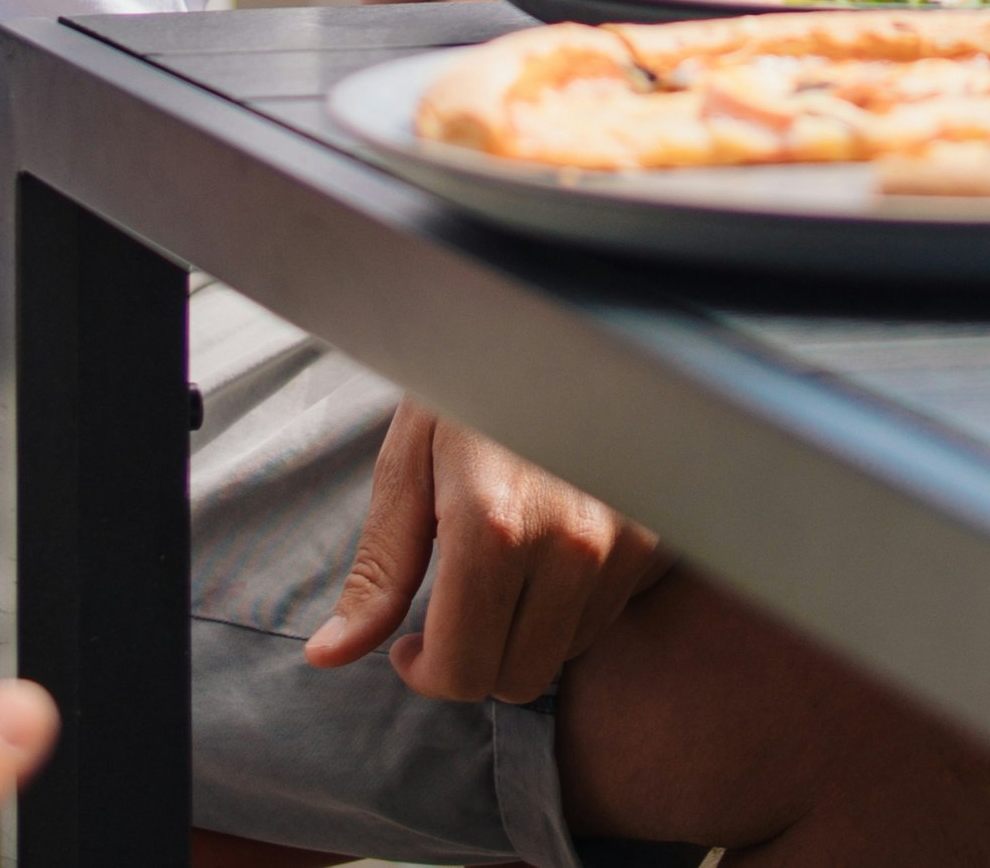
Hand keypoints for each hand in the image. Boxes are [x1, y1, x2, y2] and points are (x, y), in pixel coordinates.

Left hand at [306, 404, 666, 703]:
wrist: (558, 313)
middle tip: (451, 613)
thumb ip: (379, 570)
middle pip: (518, 677)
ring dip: (525, 631)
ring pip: (566, 651)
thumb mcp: (409, 463)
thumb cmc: (472, 379)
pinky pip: (609, 611)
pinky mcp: (659, 532)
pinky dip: (571, 603)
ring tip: (503, 567)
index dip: (427, 672)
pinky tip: (548, 549)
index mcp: (492, 527)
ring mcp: (624, 540)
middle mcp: (571, 543)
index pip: (464, 667)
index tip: (413, 644)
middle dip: (474, 661)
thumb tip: (330, 654)